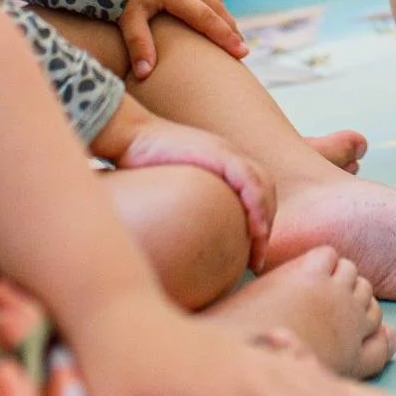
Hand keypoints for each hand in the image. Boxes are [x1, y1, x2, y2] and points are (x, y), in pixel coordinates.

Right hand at [93, 104, 275, 266]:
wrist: (129, 134)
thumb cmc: (141, 164)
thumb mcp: (170, 187)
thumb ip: (185, 206)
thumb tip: (179, 242)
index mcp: (222, 163)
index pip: (255, 193)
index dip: (259, 222)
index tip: (252, 255)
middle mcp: (229, 155)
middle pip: (265, 191)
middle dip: (265, 227)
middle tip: (257, 261)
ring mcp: (225, 152)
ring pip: (262, 186)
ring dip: (265, 220)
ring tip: (258, 251)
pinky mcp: (217, 152)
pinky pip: (247, 179)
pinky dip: (256, 204)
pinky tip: (255, 229)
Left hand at [124, 0, 243, 69]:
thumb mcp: (126, 17)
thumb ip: (138, 45)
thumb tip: (145, 75)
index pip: (208, 20)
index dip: (226, 37)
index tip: (242, 52)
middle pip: (217, 7)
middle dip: (231, 29)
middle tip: (242, 49)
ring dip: (224, 13)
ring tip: (231, 32)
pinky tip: (216, 7)